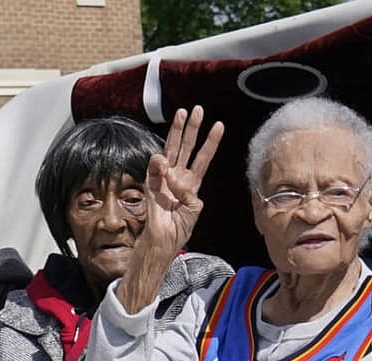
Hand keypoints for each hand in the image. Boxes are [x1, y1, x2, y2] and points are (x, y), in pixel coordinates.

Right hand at [137, 105, 224, 259]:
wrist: (163, 239)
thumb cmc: (178, 228)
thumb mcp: (194, 210)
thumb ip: (190, 193)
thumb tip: (175, 178)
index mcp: (192, 183)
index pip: (203, 158)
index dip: (211, 142)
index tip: (219, 126)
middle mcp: (179, 176)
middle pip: (187, 147)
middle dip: (193, 128)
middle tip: (198, 110)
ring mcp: (165, 177)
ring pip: (172, 148)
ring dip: (177, 130)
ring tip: (182, 114)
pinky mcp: (152, 181)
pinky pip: (156, 165)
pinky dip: (160, 163)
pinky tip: (163, 164)